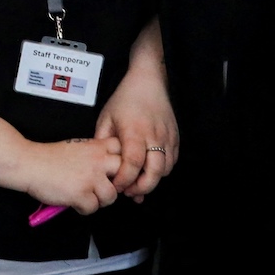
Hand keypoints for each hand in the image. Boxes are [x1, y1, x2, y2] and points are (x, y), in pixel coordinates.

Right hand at [14, 137, 121, 214]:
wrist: (28, 163)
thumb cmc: (47, 157)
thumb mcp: (76, 147)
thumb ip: (94, 155)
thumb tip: (108, 170)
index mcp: (95, 146)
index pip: (123, 150)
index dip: (121, 162)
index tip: (112, 169)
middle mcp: (97, 161)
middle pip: (124, 175)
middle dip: (115, 184)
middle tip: (102, 187)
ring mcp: (90, 178)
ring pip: (110, 196)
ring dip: (98, 200)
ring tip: (84, 195)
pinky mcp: (82, 194)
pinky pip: (93, 208)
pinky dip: (83, 208)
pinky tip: (73, 200)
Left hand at [94, 69, 178, 201]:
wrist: (148, 82)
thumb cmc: (125, 99)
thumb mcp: (105, 118)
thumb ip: (102, 142)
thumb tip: (99, 164)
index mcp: (134, 131)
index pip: (132, 164)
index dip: (124, 180)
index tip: (116, 186)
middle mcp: (154, 136)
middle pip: (154, 173)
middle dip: (141, 188)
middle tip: (128, 192)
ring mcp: (167, 137)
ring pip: (165, 170)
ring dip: (152, 181)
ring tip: (137, 183)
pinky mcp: (175, 138)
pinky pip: (172, 162)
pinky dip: (161, 171)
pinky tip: (148, 171)